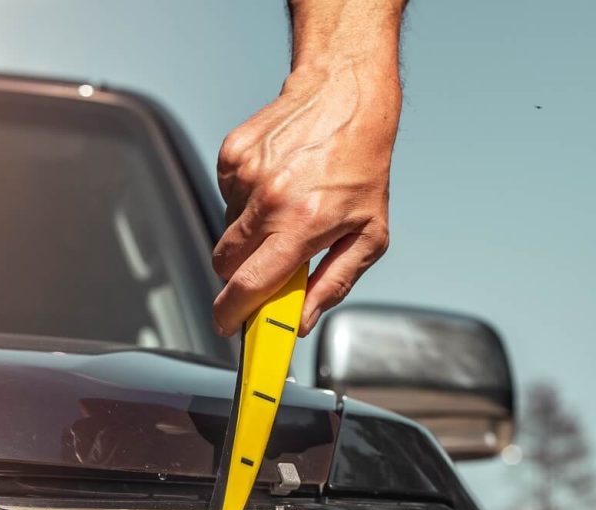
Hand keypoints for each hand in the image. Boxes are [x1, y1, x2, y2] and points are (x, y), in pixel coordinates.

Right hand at [213, 5, 402, 336]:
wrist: (346, 97)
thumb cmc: (362, 166)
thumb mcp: (369, 236)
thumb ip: (335, 285)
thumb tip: (302, 321)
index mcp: (301, 225)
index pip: (249, 284)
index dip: (233, 313)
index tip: (228, 325)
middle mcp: (269, 200)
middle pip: (226, 264)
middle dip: (242, 274)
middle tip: (272, 262)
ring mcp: (245, 176)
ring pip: (227, 231)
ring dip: (249, 234)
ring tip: (285, 208)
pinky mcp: (231, 156)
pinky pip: (226, 199)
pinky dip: (246, 202)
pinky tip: (275, 184)